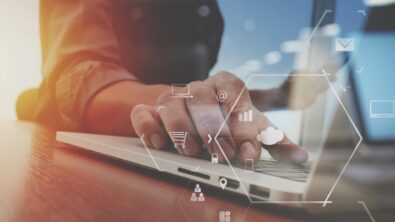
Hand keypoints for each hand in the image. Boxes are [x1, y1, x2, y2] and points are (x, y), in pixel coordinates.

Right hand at [131, 72, 307, 163]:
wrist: (192, 112)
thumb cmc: (227, 121)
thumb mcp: (252, 127)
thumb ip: (274, 140)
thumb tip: (302, 158)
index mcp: (226, 85)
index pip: (235, 95)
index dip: (242, 124)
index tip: (249, 152)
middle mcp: (199, 88)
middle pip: (204, 100)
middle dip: (214, 130)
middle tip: (223, 156)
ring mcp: (173, 97)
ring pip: (173, 104)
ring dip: (182, 128)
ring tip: (192, 152)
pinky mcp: (150, 110)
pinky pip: (143, 114)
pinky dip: (148, 127)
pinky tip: (159, 143)